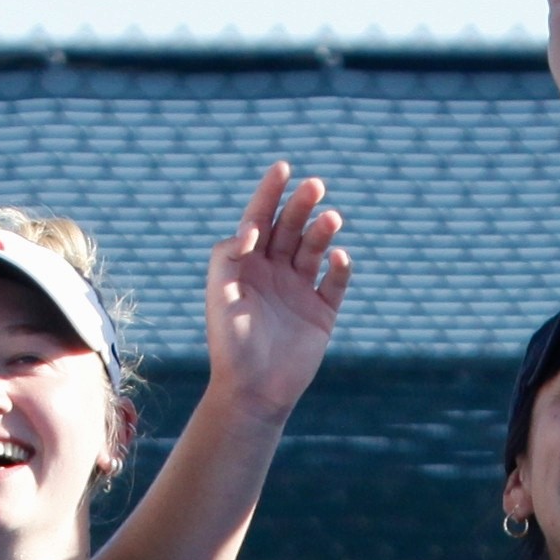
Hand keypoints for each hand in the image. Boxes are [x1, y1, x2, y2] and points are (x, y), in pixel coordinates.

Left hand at [200, 163, 351, 417]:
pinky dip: (339, 267)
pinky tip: (337, 256)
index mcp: (247, 264)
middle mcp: (274, 271)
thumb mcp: (219, 295)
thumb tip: (250, 228)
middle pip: (290, 227)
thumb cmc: (229, 344)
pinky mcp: (322, 312)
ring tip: (330, 218)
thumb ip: (228, 256)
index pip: (260, 218)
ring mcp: (300, 290)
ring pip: (314, 248)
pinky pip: (335, 282)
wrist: (252, 392)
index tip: (283, 168)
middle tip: (315, 186)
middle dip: (301, 204)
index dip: (270, 192)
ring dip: (322, 230)